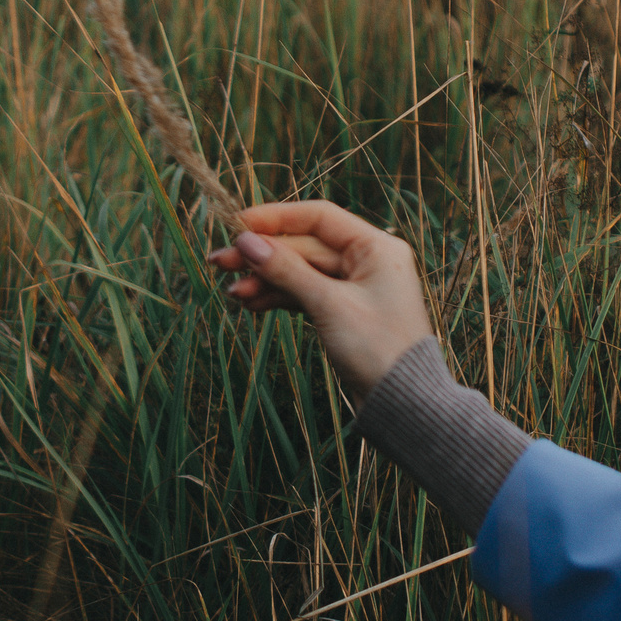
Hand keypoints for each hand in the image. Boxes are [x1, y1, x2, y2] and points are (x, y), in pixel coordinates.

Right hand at [206, 201, 434, 396]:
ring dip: (265, 280)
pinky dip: (278, 298)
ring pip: (300, 272)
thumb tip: (246, 241)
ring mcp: (354, 287)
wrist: (402, 403)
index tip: (237, 225)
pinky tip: (251, 303)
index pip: (318, 218)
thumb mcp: (328, 305)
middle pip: (304, 247)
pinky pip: (304, 294)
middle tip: (218, 262)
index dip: (275, 218)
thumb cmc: (378, 349)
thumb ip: (286, 270)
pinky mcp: (342, 311)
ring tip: (233, 294)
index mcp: (375, 247)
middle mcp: (366, 260)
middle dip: (262, 256)